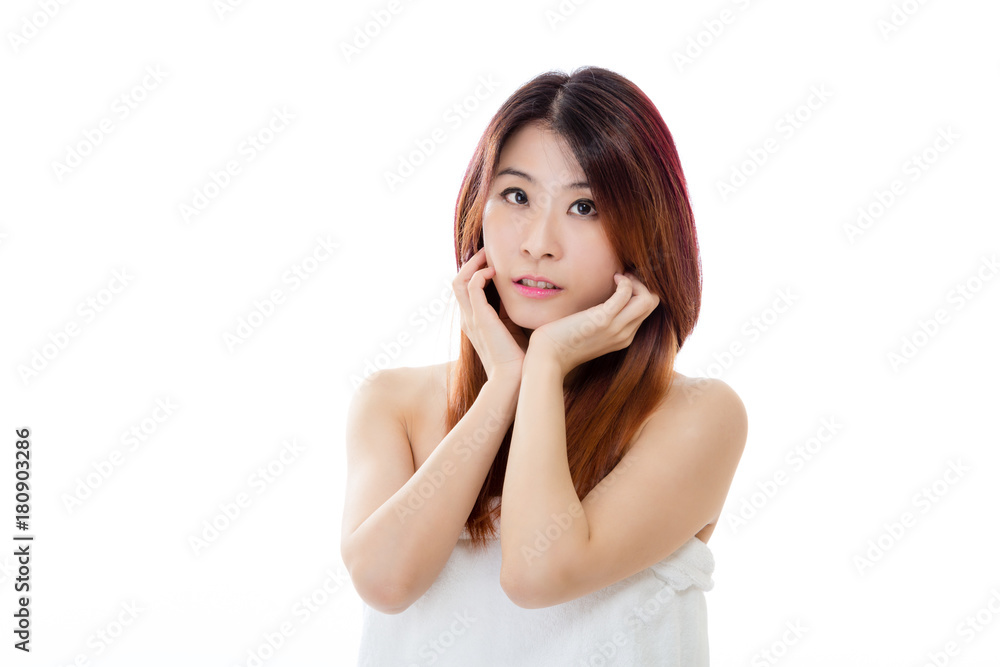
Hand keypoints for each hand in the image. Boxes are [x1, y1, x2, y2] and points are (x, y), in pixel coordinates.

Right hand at [452, 247, 529, 381]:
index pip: (465, 290)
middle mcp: (467, 319)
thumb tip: (522, 295)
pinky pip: (471, 287)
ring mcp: (471, 318)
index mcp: (474, 322)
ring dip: (473, 264)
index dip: (474, 272)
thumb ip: (510, 313)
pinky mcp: (479, 318)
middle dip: (471, 263)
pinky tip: (494, 272)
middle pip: (458, 282)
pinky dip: (479, 274)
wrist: (514, 379)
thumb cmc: (518, 359)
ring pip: (459, 281)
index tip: (491, 261)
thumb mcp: (513, 329)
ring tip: (488, 256)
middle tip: (488, 252)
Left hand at [529, 272, 658, 376]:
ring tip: (620, 277)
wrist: (548, 358)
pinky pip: (627, 295)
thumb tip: (602, 302)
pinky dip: (625, 281)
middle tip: (623, 277)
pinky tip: (613, 277)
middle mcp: (625, 334)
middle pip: (652, 304)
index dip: (639, 292)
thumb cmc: (561, 342)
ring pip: (648, 300)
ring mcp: (616, 328)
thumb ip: (600, 320)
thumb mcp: (588, 332)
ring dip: (636, 282)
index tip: (623, 283)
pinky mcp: (603, 320)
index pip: (646, 311)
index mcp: (623, 338)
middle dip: (641, 284)